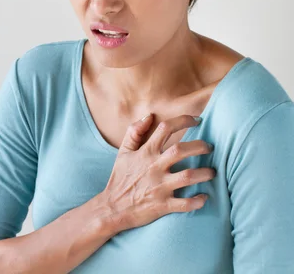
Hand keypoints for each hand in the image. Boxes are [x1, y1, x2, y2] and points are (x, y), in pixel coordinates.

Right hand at [101, 113, 214, 232]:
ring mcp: (159, 187)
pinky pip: (186, 204)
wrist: (112, 208)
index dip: (183, 120)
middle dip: (200, 146)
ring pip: (188, 176)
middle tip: (209, 148)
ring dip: (205, 173)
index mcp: (145, 153)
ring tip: (212, 172)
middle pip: (181, 150)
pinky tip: (204, 197)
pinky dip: (198, 201)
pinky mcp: (163, 205)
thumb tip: (149, 116)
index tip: (197, 120)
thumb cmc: (120, 178)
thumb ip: (133, 132)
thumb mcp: (123, 152)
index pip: (165, 128)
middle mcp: (154, 167)